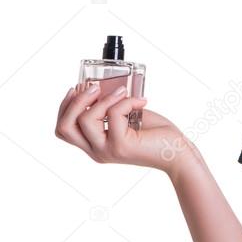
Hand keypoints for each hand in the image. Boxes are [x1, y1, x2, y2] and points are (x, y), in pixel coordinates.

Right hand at [55, 83, 196, 175]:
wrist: (178, 153)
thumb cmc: (156, 134)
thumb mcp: (127, 119)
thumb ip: (111, 109)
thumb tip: (100, 87)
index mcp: (94, 145)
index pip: (63, 130)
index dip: (64, 107)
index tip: (76, 88)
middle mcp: (96, 151)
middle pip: (64, 127)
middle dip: (75, 101)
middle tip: (94, 87)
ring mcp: (107, 150)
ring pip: (85, 120)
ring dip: (103, 98)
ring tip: (122, 91)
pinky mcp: (121, 146)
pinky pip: (114, 114)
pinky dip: (127, 101)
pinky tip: (142, 102)